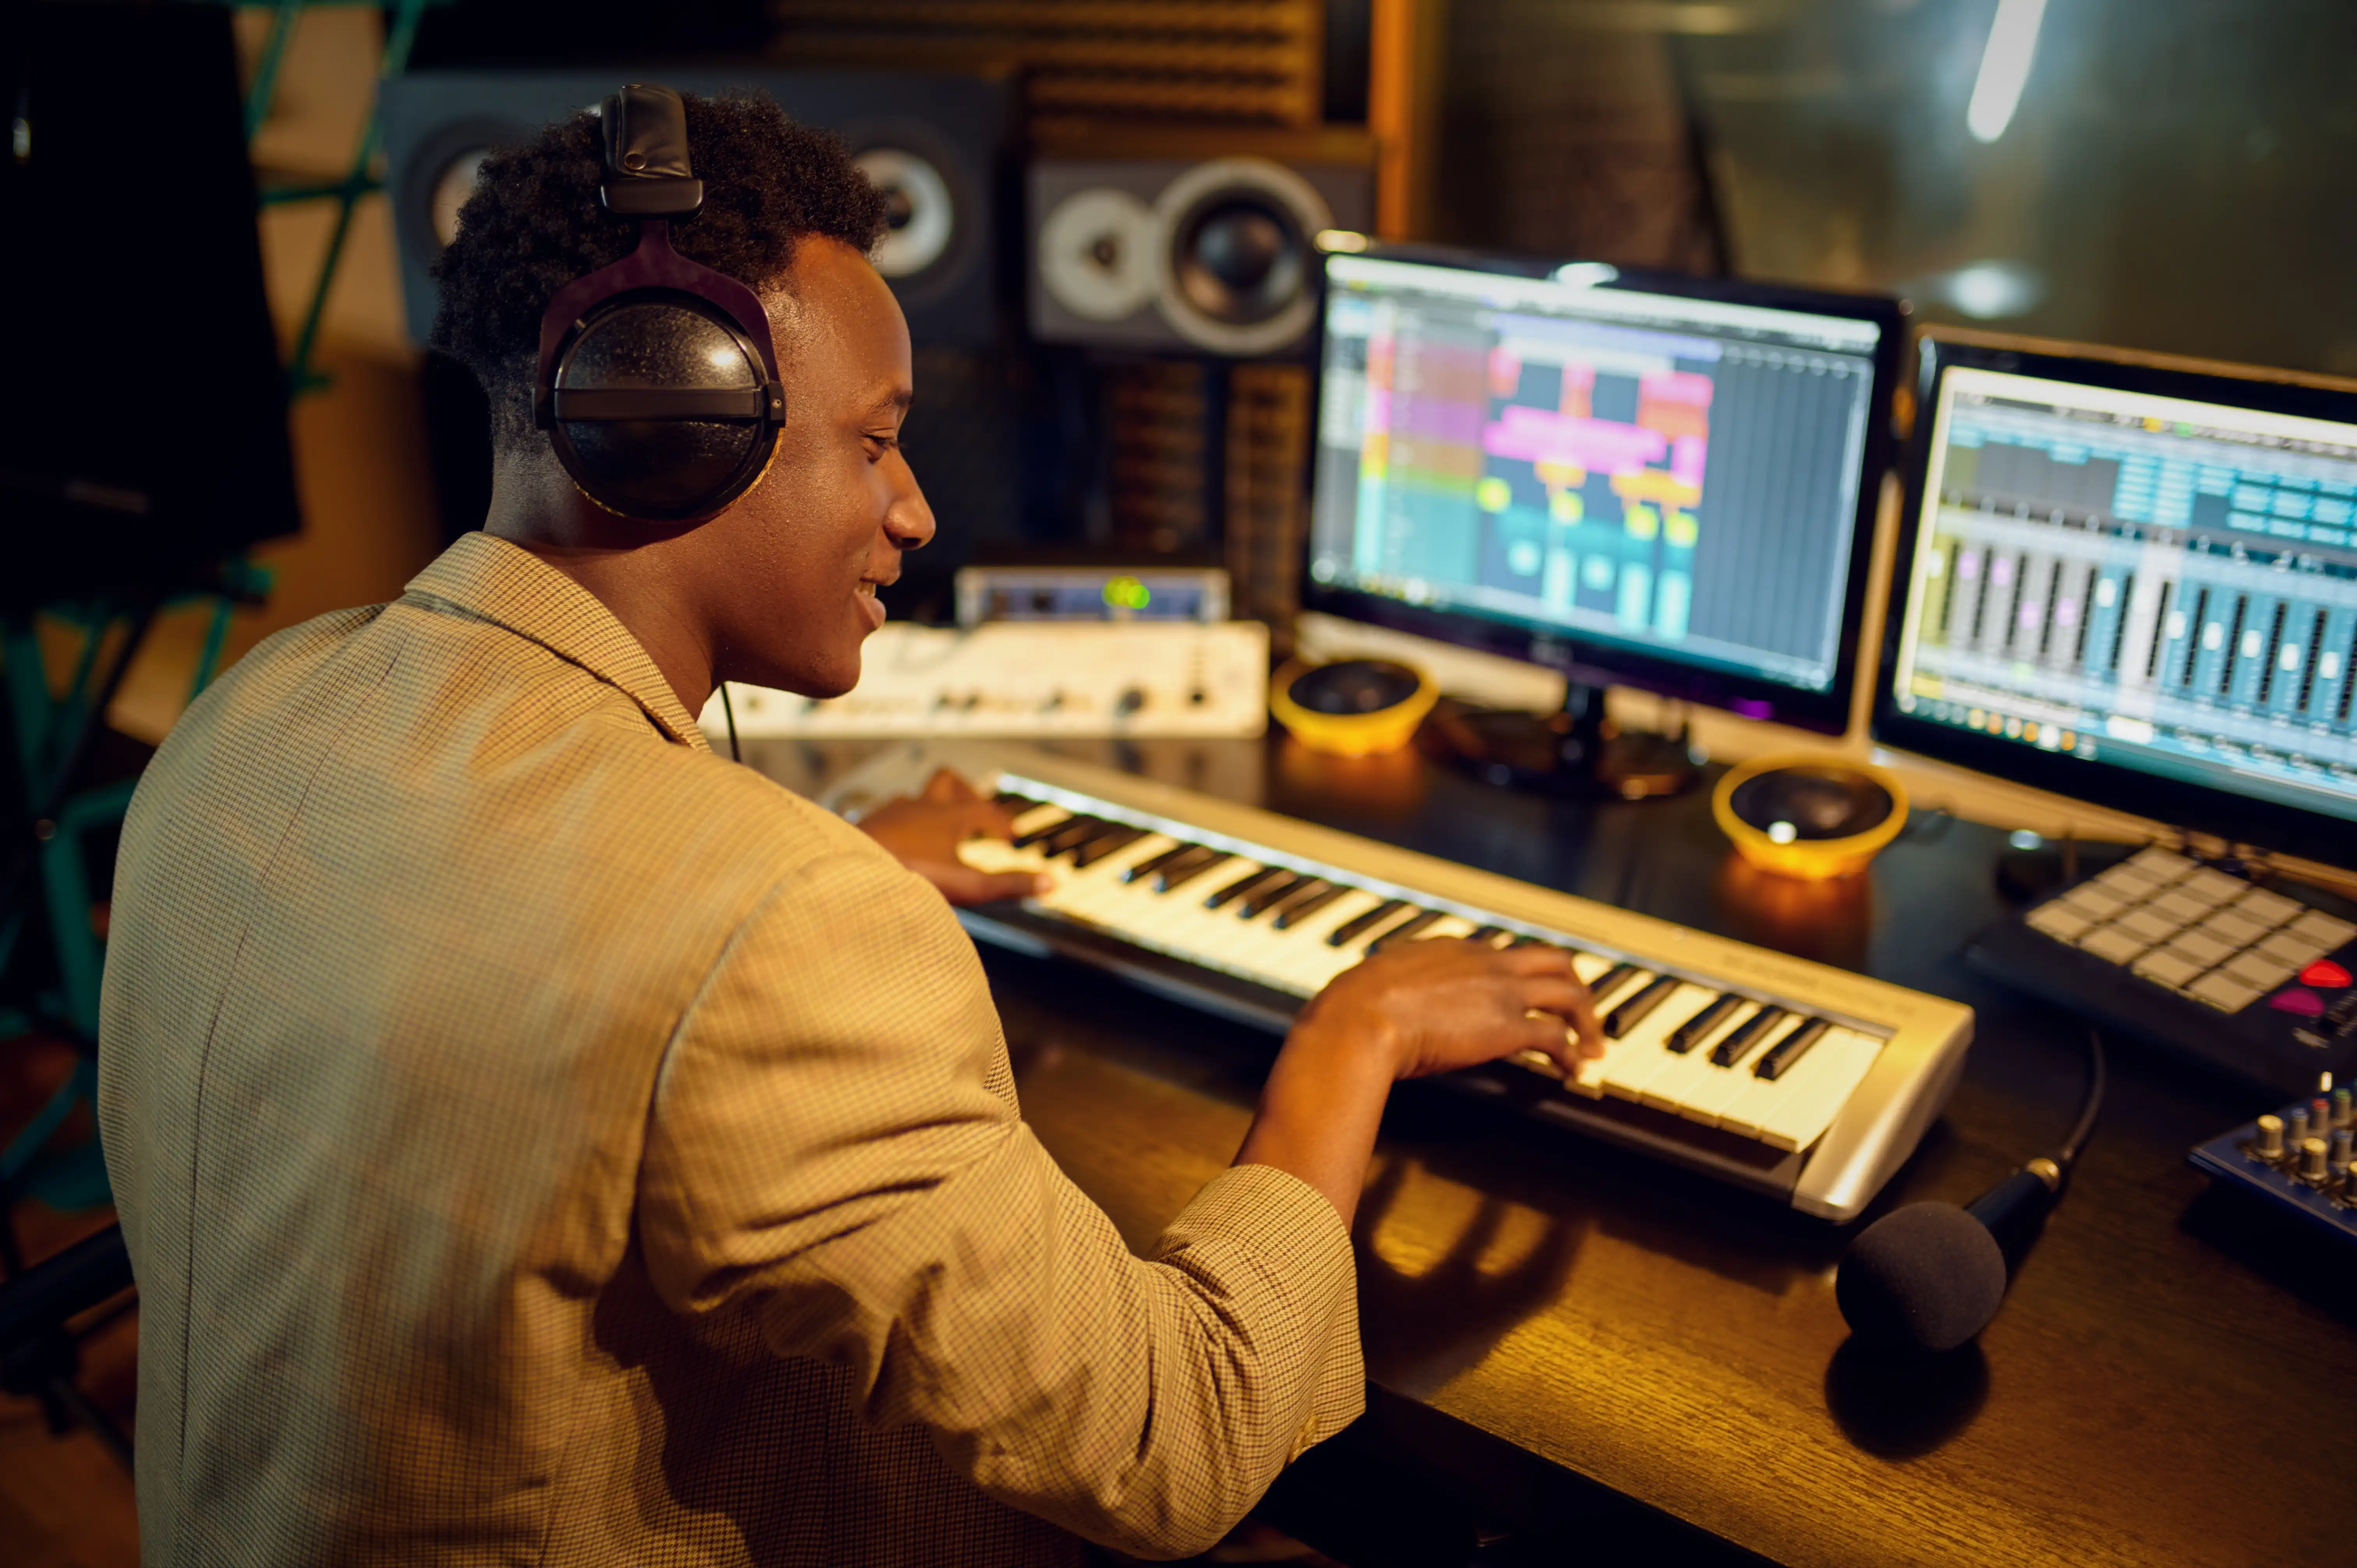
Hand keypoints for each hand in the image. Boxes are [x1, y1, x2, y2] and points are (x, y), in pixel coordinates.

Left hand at [856, 768, 1049, 906]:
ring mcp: (888, 813)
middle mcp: (918, 806)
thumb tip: (1052, 883)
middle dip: (964, 793)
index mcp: (948, 816)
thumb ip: (1009, 885)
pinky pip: (885, 815)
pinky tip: (898, 846)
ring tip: (936, 833)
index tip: (1008, 837)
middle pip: (946, 781)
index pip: (984, 810)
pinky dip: (899, 825)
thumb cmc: (909, 876)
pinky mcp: (863, 826)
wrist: (850, 872)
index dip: (1000, 822)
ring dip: (928, 809)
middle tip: (974, 814)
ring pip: (912, 797)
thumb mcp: (968, 886)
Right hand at [1292, 937, 1603, 1079]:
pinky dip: (1572, 1053)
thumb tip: (1385, 1006)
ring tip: (1592, 1047)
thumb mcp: (1380, 984)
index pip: (1506, 954)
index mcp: (1453, 948)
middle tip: (1583, 1014)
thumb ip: (1397, 988)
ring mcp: (1500, 991)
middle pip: (1553, 961)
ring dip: (1587, 1019)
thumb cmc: (1355, 1007)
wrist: (1359, 1017)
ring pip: (1569, 992)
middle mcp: (1485, 960)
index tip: (1530, 996)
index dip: (1524, 977)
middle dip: (1574, 985)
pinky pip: (1556, 1036)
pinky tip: (1572, 1071)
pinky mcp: (1507, 1025)